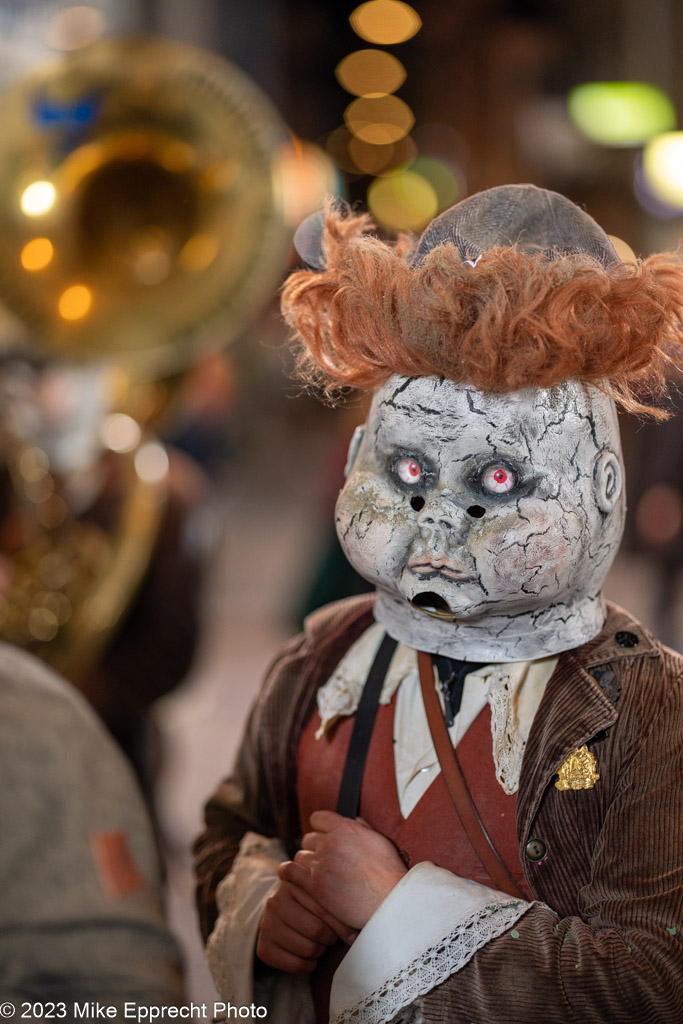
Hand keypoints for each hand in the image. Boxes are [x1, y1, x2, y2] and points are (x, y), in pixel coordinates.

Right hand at [256, 860, 356, 973]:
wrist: (284, 914)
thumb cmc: (313, 903)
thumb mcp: (323, 894)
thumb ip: (338, 899)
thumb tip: (357, 927)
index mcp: (292, 882)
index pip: (324, 908)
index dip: (342, 925)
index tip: (352, 934)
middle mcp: (275, 901)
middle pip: (316, 930)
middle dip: (330, 938)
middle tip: (331, 936)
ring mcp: (267, 924)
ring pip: (307, 949)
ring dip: (320, 951)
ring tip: (320, 944)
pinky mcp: (263, 948)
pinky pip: (296, 964)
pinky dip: (308, 965)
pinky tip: (310, 957)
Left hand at [293, 810, 407, 929]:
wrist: (389, 901)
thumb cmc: (389, 873)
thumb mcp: (379, 840)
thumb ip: (362, 827)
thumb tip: (354, 820)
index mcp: (346, 827)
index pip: (318, 818)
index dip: (320, 829)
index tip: (323, 838)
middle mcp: (330, 841)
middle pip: (307, 839)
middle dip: (314, 849)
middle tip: (323, 861)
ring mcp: (321, 863)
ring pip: (300, 857)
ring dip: (307, 865)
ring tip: (317, 876)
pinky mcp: (315, 885)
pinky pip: (293, 873)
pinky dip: (294, 876)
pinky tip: (299, 880)